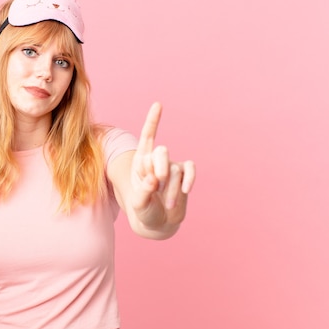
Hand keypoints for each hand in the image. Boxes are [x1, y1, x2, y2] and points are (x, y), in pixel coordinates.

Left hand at [130, 102, 195, 229]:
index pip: (147, 138)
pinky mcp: (183, 176)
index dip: (153, 121)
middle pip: (161, 152)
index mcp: (140, 163)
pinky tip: (185, 191)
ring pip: (174, 169)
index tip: (158, 105)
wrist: (158, 223)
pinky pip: (190, 169)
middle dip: (160, 167)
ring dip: (170, 188)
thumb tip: (153, 180)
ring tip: (166, 204)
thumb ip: (143, 192)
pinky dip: (189, 179)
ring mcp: (170, 167)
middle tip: (156, 183)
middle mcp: (155, 161)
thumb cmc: (144, 211)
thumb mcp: (139, 204)